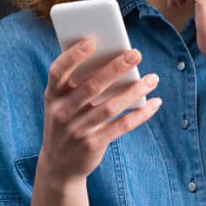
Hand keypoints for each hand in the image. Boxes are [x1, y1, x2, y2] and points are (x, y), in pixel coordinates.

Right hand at [40, 38, 161, 185]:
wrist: (58, 164)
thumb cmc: (64, 121)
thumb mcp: (60, 103)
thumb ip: (76, 85)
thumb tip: (110, 60)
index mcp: (52, 95)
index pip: (58, 71)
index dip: (73, 56)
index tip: (92, 41)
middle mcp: (62, 111)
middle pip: (91, 86)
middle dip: (115, 68)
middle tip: (135, 54)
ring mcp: (77, 129)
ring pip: (110, 106)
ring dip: (134, 91)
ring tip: (152, 78)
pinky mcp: (93, 144)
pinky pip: (121, 126)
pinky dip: (139, 114)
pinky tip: (153, 103)